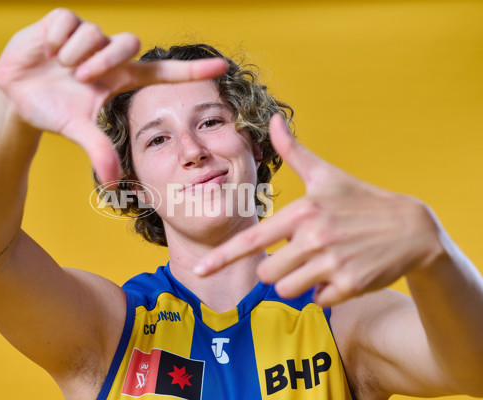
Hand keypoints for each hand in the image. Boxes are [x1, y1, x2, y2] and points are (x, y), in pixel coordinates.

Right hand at [0, 8, 227, 183]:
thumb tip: (114, 184)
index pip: (162, 72)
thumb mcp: (78, 130)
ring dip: (74, 55)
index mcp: (120, 79)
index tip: (222, 67)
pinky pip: (67, 21)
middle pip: (128, 43)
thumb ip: (99, 151)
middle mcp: (108, 54)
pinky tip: (46, 51)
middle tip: (80, 78)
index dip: (191, 71)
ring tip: (58, 67)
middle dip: (104, 60)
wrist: (16, 96)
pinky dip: (55, 39)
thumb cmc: (53, 112)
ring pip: (94, 33)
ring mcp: (87, 36)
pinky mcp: (62, 21)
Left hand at [195, 114, 442, 306]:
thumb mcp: (327, 175)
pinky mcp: (350, 286)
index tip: (199, 270)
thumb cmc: (361, 200)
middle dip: (275, 268)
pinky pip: (317, 302)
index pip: (253, 240)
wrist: (411, 229)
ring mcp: (333, 264)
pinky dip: (322, 293)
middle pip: (266, 273)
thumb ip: (294, 151)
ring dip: (296, 282)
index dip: (222, 256)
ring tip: (318, 263)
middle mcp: (315, 239)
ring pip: (287, 290)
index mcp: (303, 212)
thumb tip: (274, 119)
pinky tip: (339, 274)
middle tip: (298, 254)